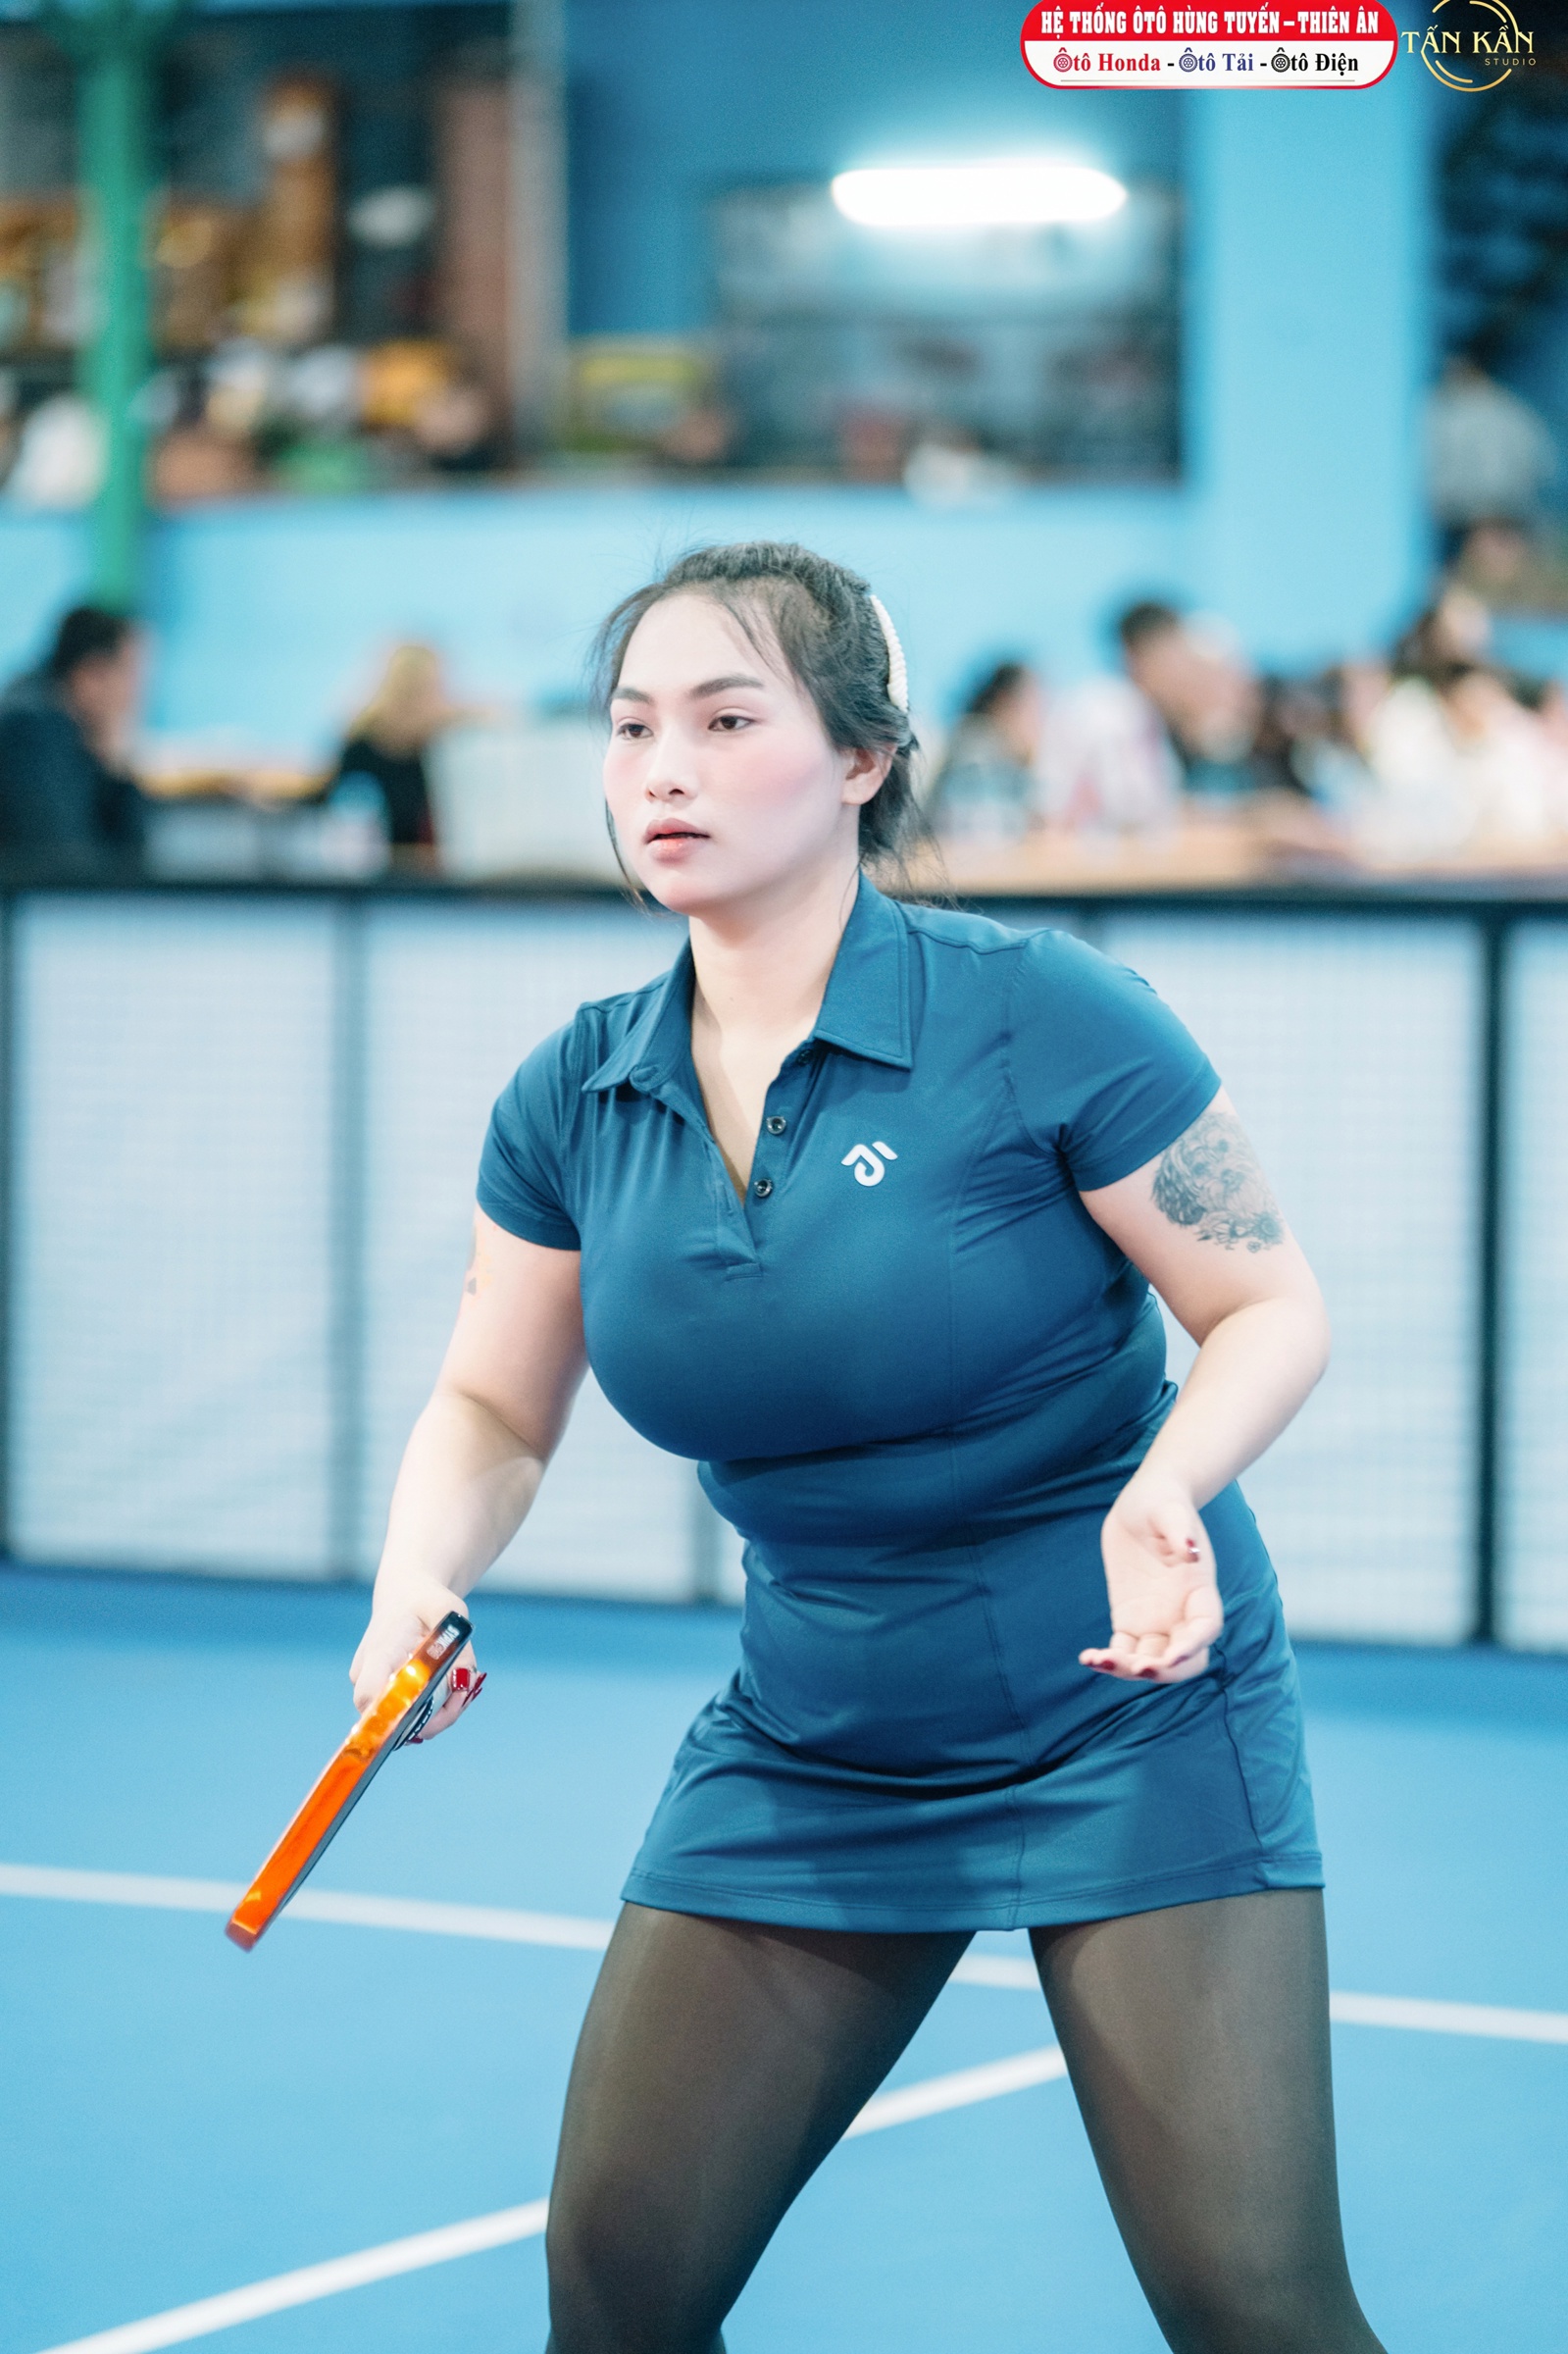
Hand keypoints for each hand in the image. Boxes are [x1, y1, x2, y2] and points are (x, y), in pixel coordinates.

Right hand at [350, 1569, 482, 1741]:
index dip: (391, 1716)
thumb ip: (459, 1646)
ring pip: (402, 1722)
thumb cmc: (425, 1599)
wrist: (405, 1594)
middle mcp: (366, 1674)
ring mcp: (372, 1687)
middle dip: (433, 1720)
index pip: (370, 1695)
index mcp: (380, 1651)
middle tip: (464, 1694)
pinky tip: (453, 1689)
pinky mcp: (384, 1694)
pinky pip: (408, 1715)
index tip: (426, 1717)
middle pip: (391, 1719)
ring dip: (438, 1716)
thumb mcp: (449, 1611)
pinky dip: (434, 1711)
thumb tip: (463, 1681)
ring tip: (462, 1685)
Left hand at [1081, 1472, 1222, 1684]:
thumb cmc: (1163, 1501)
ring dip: (1130, 1670)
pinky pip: (1124, 1649)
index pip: (1205, 1628)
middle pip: (1184, 1659)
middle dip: (1165, 1671)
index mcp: (1199, 1588)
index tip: (1172, 1656)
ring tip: (1099, 1661)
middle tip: (1137, 1667)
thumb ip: (1182, 1530)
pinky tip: (1088, 1658)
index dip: (1193, 1646)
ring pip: (1151, 1660)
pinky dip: (1109, 1660)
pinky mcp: (1130, 1619)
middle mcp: (1181, 1612)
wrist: (1142, 1504)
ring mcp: (1156, 1619)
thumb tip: (1192, 1552)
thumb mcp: (1171, 1509)